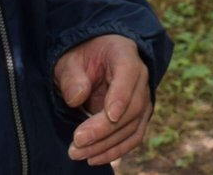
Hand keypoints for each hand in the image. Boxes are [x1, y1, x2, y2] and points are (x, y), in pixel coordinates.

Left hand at [56, 34, 154, 166]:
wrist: (93, 60)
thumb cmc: (82, 58)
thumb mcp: (70, 61)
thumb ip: (72, 77)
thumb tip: (77, 98)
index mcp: (124, 54)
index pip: (129, 74)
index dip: (122, 96)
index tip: (110, 116)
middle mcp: (140, 76)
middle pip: (133, 106)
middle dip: (105, 128)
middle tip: (77, 141)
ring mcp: (143, 97)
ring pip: (133, 125)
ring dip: (107, 144)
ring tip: (77, 153)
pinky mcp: (139, 116)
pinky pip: (133, 136)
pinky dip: (116, 150)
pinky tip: (94, 158)